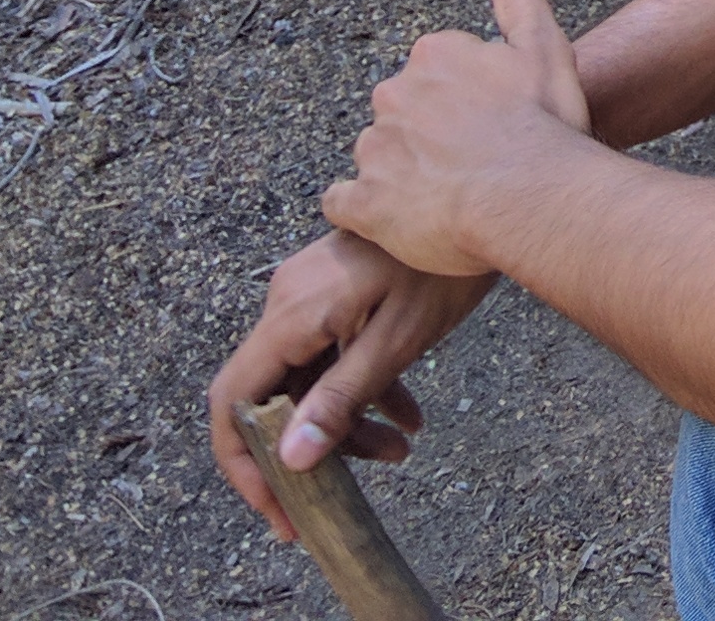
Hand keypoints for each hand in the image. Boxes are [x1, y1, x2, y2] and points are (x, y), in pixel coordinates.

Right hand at [205, 229, 494, 535]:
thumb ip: (340, 399)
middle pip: (274, 395)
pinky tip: (409, 417)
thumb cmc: (442, 270)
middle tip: (346, 494)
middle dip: (310, 448)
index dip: (244, 465)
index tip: (277, 509)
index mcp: (290, 313)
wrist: (482, 204)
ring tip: (401, 450)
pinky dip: (361, 387)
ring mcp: (310, 294)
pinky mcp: (336, 292)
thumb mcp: (396, 342)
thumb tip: (291, 460)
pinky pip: (331, 353)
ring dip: (347, 421)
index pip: (232, 402)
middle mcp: (287, 301)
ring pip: (309, 378)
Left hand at [322, 0, 597, 277]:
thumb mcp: (546, 48)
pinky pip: (344, 203)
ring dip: (401, 174)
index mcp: (434, 56)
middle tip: (471, 163)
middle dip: (427, 135)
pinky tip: (399, 220)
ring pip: (377, 157)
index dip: (465, 102)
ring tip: (447, 198)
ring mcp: (374, 150)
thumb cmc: (546, 127)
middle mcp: (394, 94)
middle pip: (402, 113)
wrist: (532, 199)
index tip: (490, 124)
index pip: (435, 73)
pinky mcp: (363, 202)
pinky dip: (363, 211)